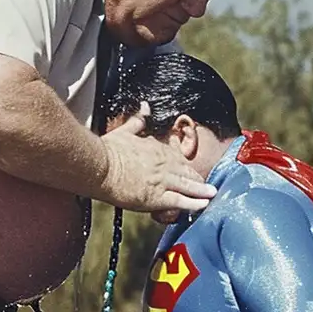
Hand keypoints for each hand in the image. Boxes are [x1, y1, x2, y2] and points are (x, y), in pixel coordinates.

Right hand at [97, 115, 215, 220]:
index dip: (185, 167)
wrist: (100, 166)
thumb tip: (145, 106)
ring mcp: (163, 180)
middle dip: (198, 179)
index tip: (191, 172)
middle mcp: (164, 163)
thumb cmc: (108, 150)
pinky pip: (181, 201)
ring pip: (189, 186)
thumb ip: (138, 121)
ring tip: (212, 194)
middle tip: (207, 186)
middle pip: (187, 172)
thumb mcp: (125, 131)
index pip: (178, 158)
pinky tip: (204, 205)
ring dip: (202, 191)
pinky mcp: (158, 197)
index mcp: (157, 148)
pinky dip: (195, 204)